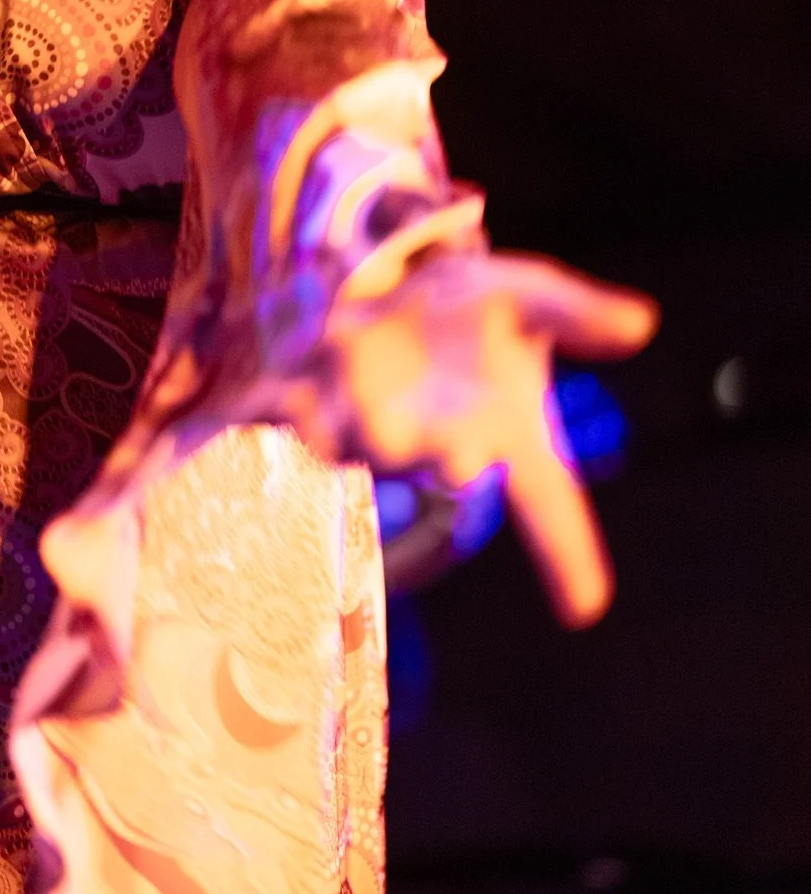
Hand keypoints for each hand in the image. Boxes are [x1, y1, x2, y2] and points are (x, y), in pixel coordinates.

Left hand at [305, 251, 656, 625]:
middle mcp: (433, 440)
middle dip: (435, 455)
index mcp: (501, 431)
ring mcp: (365, 421)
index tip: (588, 605)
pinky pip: (289, 410)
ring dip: (352, 427)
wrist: (396, 287)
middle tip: (444, 456)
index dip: (570, 553)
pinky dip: (276, 407)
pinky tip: (252, 407)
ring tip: (346, 411)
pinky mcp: (308, 392)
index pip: (548, 501)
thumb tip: (641, 321)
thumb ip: (577, 312)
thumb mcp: (529, 293)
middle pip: (437, 460)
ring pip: (357, 437)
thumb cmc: (474, 310)